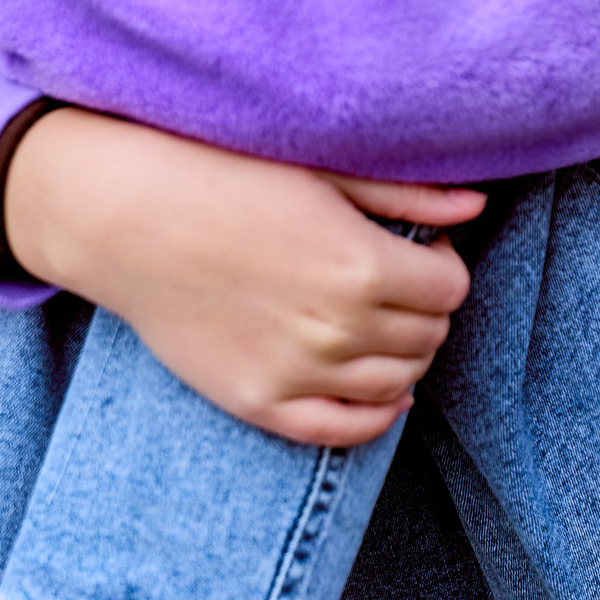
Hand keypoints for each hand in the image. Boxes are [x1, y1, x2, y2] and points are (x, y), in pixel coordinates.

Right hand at [7, 108, 486, 447]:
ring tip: (377, 320)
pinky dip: (375, 415)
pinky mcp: (257, 402)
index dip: (443, 264)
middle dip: (425, 307)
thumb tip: (475, 207)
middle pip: (428, 337)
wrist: (123, 215)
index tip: (419, 246)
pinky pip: (343, 430)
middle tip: (395, 278)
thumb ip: (406, 196)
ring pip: (397, 385)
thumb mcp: (322, 169)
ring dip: (404, 355)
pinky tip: (376, 386)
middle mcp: (339, 329)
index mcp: (363, 266)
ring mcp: (297, 373)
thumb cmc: (222, 174)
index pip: (451, 289)